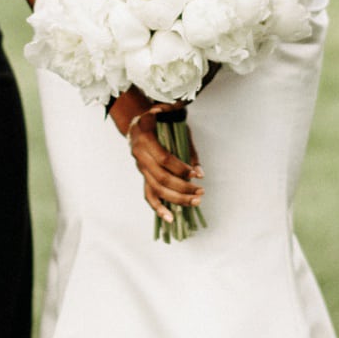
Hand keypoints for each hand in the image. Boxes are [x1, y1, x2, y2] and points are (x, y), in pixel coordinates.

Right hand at [110, 91, 201, 222]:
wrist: (137, 121)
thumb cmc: (160, 118)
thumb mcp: (173, 122)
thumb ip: (188, 146)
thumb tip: (200, 172)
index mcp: (146, 138)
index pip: (164, 159)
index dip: (180, 169)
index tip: (196, 174)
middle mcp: (140, 155)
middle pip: (161, 178)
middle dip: (183, 187)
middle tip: (201, 192)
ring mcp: (140, 167)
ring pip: (156, 189)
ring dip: (176, 199)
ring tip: (195, 202)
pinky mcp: (143, 176)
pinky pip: (148, 195)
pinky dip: (158, 208)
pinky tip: (170, 219)